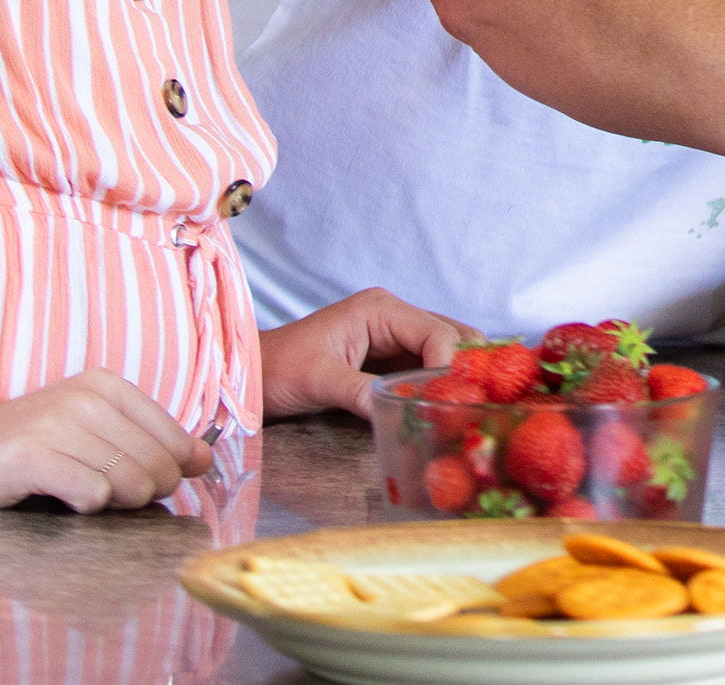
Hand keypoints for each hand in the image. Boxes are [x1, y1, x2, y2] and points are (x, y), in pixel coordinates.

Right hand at [0, 369, 211, 518]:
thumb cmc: (23, 454)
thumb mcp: (90, 437)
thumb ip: (146, 443)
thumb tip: (202, 459)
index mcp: (104, 386)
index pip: (173, 438)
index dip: (168, 471)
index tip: (141, 484)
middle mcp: (84, 397)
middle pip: (156, 464)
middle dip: (144, 493)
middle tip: (104, 497)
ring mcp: (57, 423)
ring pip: (129, 481)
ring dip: (114, 504)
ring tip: (81, 498)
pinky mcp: (31, 456)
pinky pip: (92, 494)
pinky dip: (85, 508)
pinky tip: (61, 501)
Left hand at [258, 287, 472, 418]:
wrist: (252, 376)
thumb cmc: (279, 369)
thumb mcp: (319, 380)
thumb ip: (361, 392)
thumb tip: (399, 414)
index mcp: (380, 309)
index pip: (436, 332)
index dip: (451, 365)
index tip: (454, 401)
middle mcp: (393, 316)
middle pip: (450, 336)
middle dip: (464, 367)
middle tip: (472, 403)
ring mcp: (392, 336)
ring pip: (443, 350)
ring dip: (454, 376)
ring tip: (462, 407)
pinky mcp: (388, 357)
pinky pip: (425, 366)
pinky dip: (437, 383)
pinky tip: (442, 405)